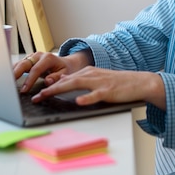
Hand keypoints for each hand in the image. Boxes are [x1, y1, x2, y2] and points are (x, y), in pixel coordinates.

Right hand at [13, 51, 91, 92]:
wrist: (66, 63)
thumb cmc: (65, 69)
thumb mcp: (65, 74)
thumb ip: (57, 77)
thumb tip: (48, 81)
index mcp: (48, 58)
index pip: (36, 69)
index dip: (29, 80)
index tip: (24, 90)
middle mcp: (38, 55)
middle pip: (24, 63)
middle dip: (15, 73)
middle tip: (8, 84)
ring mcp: (32, 57)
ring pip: (19, 63)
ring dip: (11, 72)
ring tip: (4, 82)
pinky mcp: (28, 60)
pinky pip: (18, 65)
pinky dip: (12, 71)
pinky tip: (7, 79)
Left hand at [31, 67, 166, 109]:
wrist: (138, 82)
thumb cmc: (117, 83)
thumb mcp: (96, 80)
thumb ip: (80, 82)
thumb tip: (64, 82)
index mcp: (86, 72)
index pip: (64, 79)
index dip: (48, 86)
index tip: (36, 94)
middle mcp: (90, 75)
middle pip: (66, 81)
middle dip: (49, 88)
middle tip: (35, 97)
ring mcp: (99, 82)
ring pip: (76, 84)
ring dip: (60, 90)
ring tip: (47, 95)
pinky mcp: (108, 90)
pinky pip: (96, 94)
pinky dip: (87, 98)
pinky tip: (79, 101)